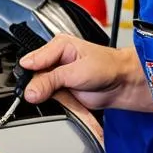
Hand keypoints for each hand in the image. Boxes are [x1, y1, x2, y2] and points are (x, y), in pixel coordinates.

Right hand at [19, 34, 152, 113]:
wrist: (123, 85)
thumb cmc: (108, 67)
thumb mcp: (76, 71)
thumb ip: (50, 80)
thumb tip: (30, 91)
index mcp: (57, 46)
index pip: (32, 61)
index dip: (29, 75)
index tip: (30, 88)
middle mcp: (55, 61)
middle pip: (34, 78)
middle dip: (40, 89)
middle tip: (49, 94)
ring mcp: (58, 78)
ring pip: (41, 93)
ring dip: (50, 100)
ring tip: (64, 97)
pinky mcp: (62, 93)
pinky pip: (52, 102)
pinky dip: (58, 106)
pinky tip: (67, 104)